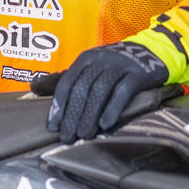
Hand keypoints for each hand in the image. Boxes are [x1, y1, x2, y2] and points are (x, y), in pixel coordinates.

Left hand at [38, 41, 167, 142]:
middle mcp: (100, 59)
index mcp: (85, 59)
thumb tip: (34, 87)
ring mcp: (119, 65)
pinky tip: (105, 125)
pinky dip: (112, 109)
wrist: (154, 51)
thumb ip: (68, 78)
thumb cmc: (116, 64)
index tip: (53, 127)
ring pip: (99, 91)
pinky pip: (122, 92)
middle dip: (72, 115)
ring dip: (89, 115)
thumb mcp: (92, 66)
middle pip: (82, 89)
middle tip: (67, 137)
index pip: (67, 83)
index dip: (58, 105)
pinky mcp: (137, 74)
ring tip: (83, 136)